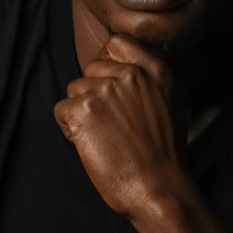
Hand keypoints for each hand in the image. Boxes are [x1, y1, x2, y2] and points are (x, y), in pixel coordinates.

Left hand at [54, 33, 187, 216]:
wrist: (159, 189)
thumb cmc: (164, 154)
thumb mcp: (171, 102)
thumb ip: (149, 78)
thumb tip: (124, 66)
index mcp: (156, 69)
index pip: (116, 43)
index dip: (107, 63)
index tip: (111, 85)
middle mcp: (131, 74)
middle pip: (91, 68)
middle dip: (93, 92)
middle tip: (110, 122)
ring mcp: (106, 89)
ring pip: (75, 89)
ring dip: (81, 112)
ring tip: (103, 136)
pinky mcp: (83, 109)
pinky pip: (61, 110)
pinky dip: (69, 128)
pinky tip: (90, 144)